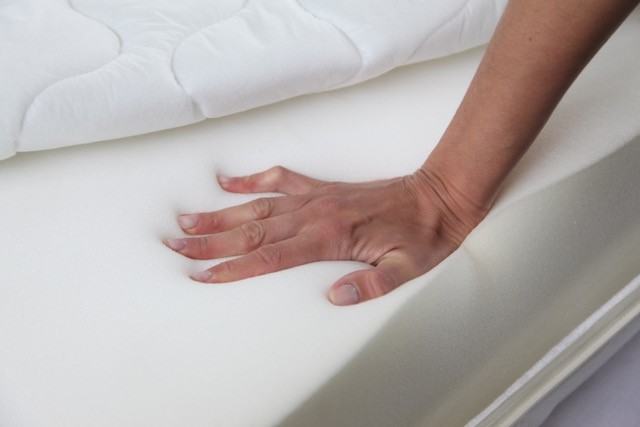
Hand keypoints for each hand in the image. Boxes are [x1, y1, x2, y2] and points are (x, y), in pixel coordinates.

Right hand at [164, 166, 486, 305]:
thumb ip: (370, 285)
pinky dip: (252, 180)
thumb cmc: (422, 236)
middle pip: (252, 230)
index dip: (234, 268)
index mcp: (330, 238)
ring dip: (221, 213)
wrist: (438, 197)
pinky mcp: (321, 188)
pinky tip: (228, 181)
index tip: (203, 274)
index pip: (270, 256)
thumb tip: (332, 298)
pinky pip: (280, 180)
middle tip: (176, 244)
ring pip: (258, 205)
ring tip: (188, 219)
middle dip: (211, 241)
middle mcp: (315, 215)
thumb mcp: (406, 269)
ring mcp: (315, 198)